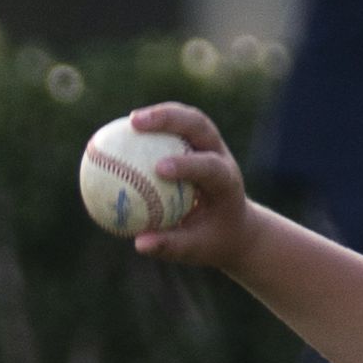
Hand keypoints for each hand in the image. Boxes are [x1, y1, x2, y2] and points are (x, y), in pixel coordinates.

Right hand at [115, 103, 262, 272]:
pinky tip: (127, 132)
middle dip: (170, 119)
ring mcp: (212, 146)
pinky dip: (154, 126)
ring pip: (190, 119)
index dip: (186, 164)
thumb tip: (139, 244)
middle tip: (137, 124)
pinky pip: (175, 128)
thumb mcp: (196, 249)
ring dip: (162, 114)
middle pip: (200, 126)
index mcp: (226, 182)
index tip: (159, 168)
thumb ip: (170, 246)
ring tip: (131, 120)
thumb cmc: (213, 239)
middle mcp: (222, 156)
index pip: (209, 167)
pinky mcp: (199, 143)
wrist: (235, 225)